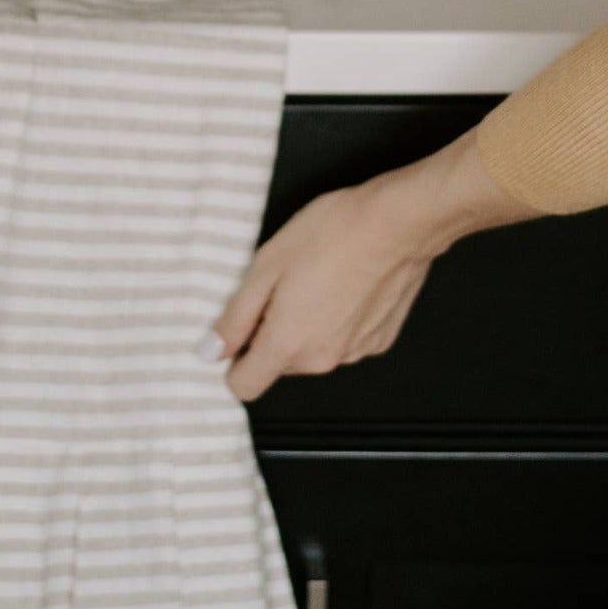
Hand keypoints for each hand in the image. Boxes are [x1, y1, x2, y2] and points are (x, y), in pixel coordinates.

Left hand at [203, 128, 539, 403]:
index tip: (238, 331)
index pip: (244, 385)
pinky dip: (337, 321)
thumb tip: (210, 351)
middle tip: (281, 285)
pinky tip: (343, 284)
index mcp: (288, 344)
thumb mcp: (265, 265)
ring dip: (306, 326)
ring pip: (312, 351)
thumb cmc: (331, 233)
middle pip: (279, 365)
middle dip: (272, 333)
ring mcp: (355, 352)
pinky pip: (343, 341)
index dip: (233, 361)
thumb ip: (235, 317)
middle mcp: (322, 359)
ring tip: (316, 278)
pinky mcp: (380, 340)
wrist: (396, 222)